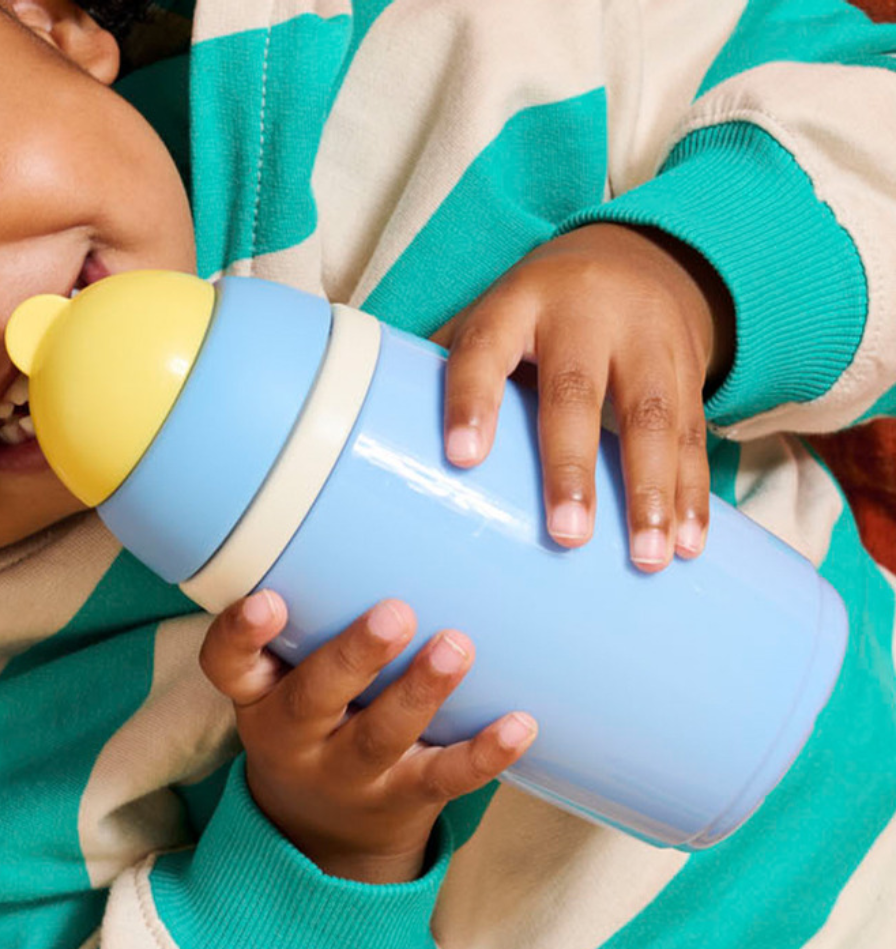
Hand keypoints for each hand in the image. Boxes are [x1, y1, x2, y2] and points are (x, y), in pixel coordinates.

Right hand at [199, 591, 536, 883]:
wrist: (324, 837)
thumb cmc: (314, 723)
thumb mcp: (286, 679)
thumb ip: (315, 618)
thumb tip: (378, 513)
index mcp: (260, 698)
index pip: (227, 666)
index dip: (239, 635)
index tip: (267, 599)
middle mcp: (296, 740)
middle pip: (314, 699)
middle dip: (354, 657)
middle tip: (394, 613)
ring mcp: (351, 775)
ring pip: (381, 737)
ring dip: (420, 692)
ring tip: (457, 647)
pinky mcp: (404, 798)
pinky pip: (444, 779)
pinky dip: (485, 754)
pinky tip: (520, 724)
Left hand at [434, 223, 734, 571]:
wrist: (637, 256)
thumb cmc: (538, 313)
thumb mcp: (493, 316)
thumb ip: (452, 372)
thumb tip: (387, 453)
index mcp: (517, 304)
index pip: (485, 347)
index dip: (473, 400)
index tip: (463, 459)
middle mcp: (584, 315)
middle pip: (577, 390)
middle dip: (573, 467)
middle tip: (568, 536)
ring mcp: (644, 339)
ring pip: (651, 415)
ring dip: (653, 492)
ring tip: (647, 559)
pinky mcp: (687, 370)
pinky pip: (694, 432)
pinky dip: (693, 491)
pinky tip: (688, 543)